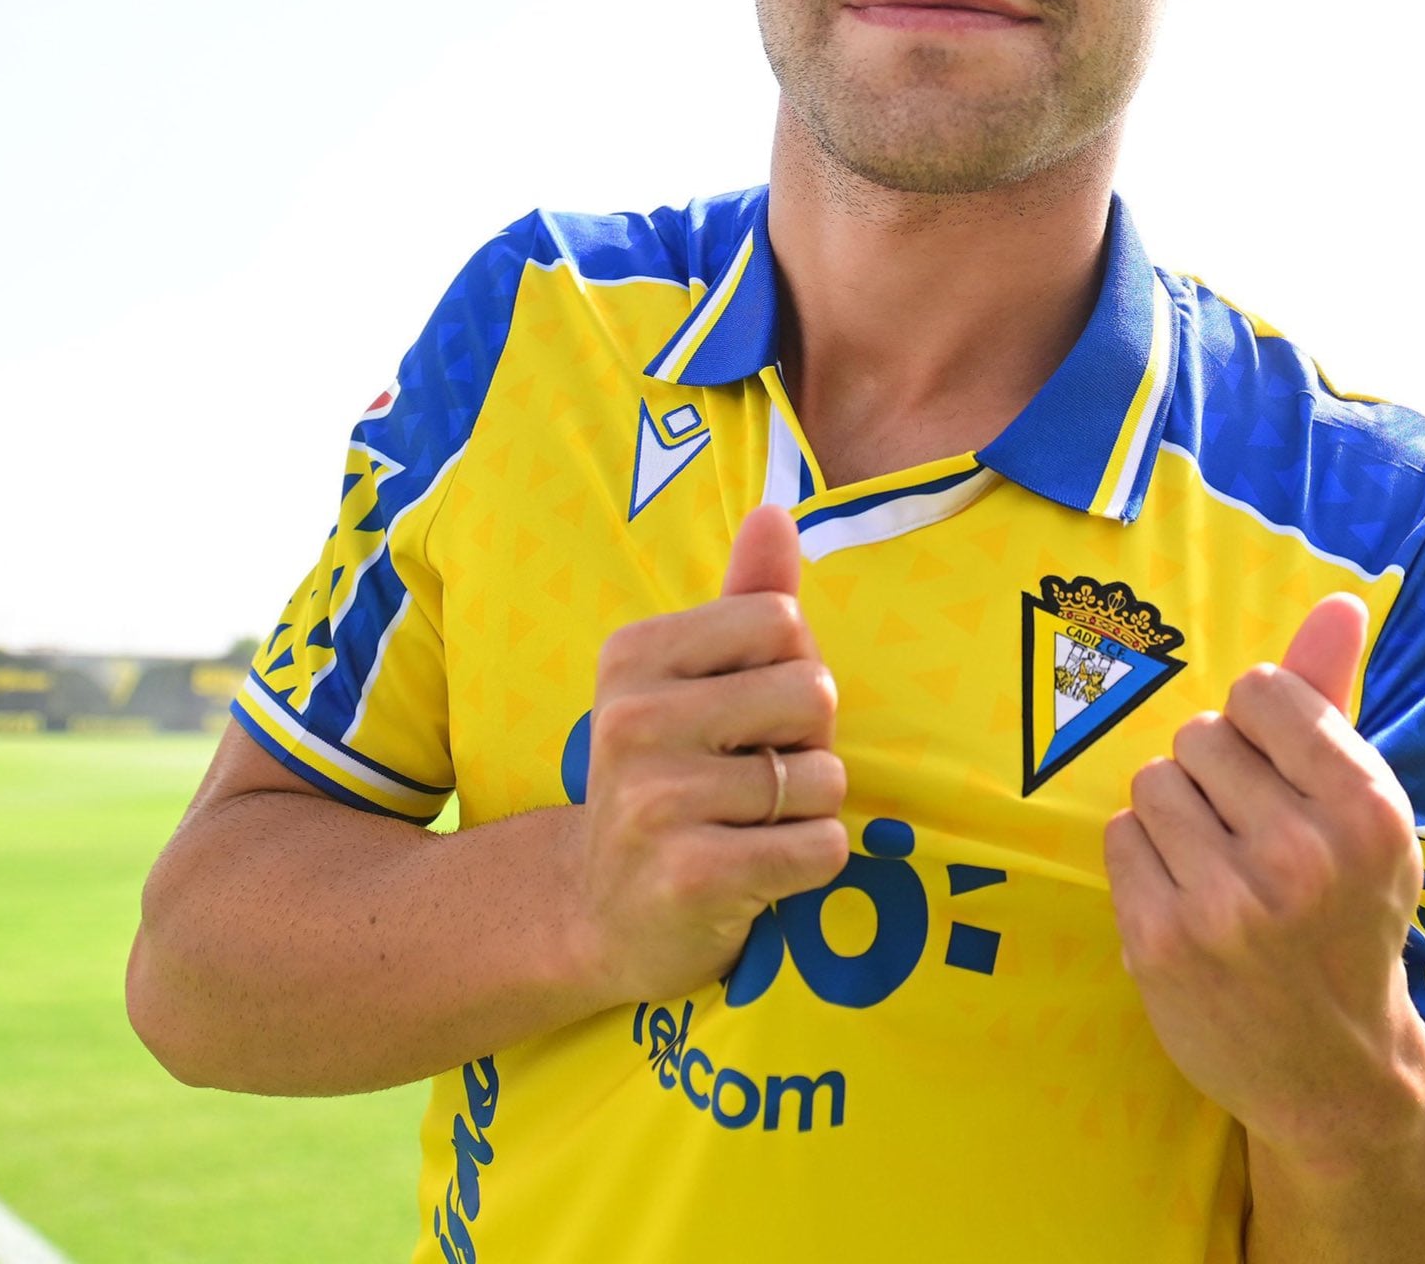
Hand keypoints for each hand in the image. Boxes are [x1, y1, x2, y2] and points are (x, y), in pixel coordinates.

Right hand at [561, 505, 848, 1008]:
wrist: (601, 912)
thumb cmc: (672, 775)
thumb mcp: (695, 680)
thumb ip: (744, 596)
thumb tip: (775, 512)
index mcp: (634, 654)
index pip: (783, 620)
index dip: (790, 669)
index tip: (745, 715)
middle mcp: (633, 720)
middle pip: (813, 692)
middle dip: (808, 741)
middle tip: (751, 778)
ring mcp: (656, 802)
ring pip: (823, 777)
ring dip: (809, 809)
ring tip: (748, 826)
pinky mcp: (691, 877)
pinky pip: (821, 847)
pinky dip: (812, 862)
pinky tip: (758, 872)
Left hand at [1104, 594, 1424, 1161]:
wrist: (1334, 1072)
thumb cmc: (1347, 912)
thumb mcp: (1364, 809)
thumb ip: (1336, 699)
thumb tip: (1342, 600)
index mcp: (1366, 809)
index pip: (1263, 692)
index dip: (1260, 727)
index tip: (1278, 776)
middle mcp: (1302, 854)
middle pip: (1200, 736)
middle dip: (1214, 775)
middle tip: (1249, 834)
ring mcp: (1228, 903)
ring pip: (1153, 783)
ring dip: (1174, 816)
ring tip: (1217, 865)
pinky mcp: (1163, 941)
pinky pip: (1119, 837)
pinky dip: (1143, 860)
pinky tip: (1185, 899)